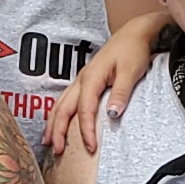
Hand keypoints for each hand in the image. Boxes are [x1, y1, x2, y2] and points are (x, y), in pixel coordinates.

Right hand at [46, 12, 166, 154]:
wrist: (135, 33)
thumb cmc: (133, 50)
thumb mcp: (131, 72)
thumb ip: (121, 93)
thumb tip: (112, 114)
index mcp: (92, 77)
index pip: (85, 109)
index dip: (86, 130)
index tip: (90, 147)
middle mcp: (82, 79)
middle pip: (63, 108)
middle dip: (58, 130)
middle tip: (56, 150)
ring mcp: (82, 79)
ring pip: (61, 104)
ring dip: (53, 123)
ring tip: (48, 141)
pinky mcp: (86, 81)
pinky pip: (66, 100)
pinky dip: (59, 114)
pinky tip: (57, 123)